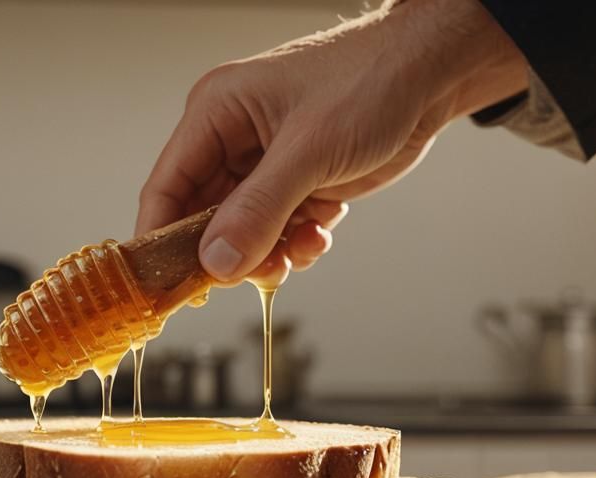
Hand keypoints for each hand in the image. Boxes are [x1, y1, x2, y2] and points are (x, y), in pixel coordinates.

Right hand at [135, 0, 527, 283]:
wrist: (432, 74)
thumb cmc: (370, 81)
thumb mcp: (310, 150)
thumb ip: (259, 210)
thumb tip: (216, 261)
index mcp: (216, 114)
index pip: (167, 187)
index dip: (163, 239)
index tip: (168, 284)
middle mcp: (233, 139)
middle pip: (202, 217)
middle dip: (228, 252)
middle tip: (250, 274)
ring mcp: (266, 163)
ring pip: (243, 231)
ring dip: (267, 251)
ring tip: (295, 251)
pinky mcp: (297, 181)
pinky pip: (278, 229)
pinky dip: (295, 242)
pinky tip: (318, 233)